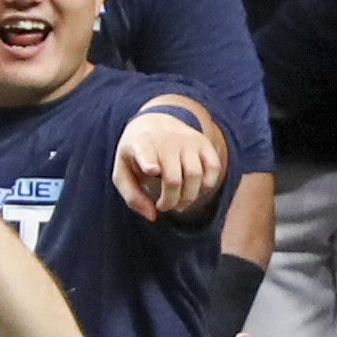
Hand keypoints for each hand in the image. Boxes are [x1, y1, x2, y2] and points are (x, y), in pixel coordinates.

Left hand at [113, 99, 227, 219]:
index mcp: (140, 143)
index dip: (149, 162)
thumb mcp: (123, 172)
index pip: (145, 153)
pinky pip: (213, 168)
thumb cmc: (136, 154)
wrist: (154, 121)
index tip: (152, 169)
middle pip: (173, 179)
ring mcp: (187, 140)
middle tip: (164, 206)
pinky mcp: (203, 142)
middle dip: (170, 201)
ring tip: (179, 203)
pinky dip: (207, 185)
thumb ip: (132, 197)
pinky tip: (195, 189)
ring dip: (188, 198)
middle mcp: (166, 140)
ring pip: (195, 176)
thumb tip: (153, 216)